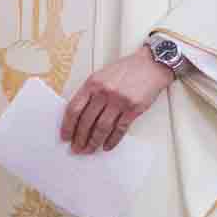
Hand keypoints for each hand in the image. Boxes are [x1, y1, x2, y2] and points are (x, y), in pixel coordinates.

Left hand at [59, 47, 176, 153]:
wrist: (151, 65)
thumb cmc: (125, 71)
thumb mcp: (101, 76)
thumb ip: (89, 93)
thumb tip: (78, 116)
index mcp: (92, 84)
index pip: (74, 108)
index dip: (67, 125)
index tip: (65, 136)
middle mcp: (104, 93)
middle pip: (87, 121)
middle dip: (80, 138)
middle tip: (76, 148)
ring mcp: (119, 101)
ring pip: (102, 127)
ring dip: (94, 142)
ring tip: (89, 150)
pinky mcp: (134, 109)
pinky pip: (120, 129)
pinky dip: (112, 140)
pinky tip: (106, 146)